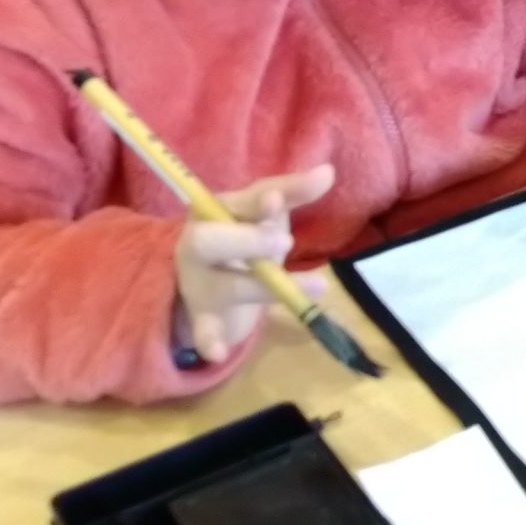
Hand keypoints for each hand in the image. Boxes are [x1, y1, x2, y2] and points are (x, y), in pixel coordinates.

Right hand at [172, 165, 334, 363]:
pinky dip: (208, 341)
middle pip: (210, 242)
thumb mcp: (266, 213)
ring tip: (315, 288)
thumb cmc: (242, 236)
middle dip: (246, 241)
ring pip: (227, 286)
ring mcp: (199, 282)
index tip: (277, 202)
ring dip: (262, 288)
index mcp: (212, 211)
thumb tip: (327, 171)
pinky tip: (217, 354)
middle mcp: (198, 244)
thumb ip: (293, 191)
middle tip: (284, 243)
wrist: (210, 281)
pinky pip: (204, 329)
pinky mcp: (204, 315)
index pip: (236, 203)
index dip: (255, 203)